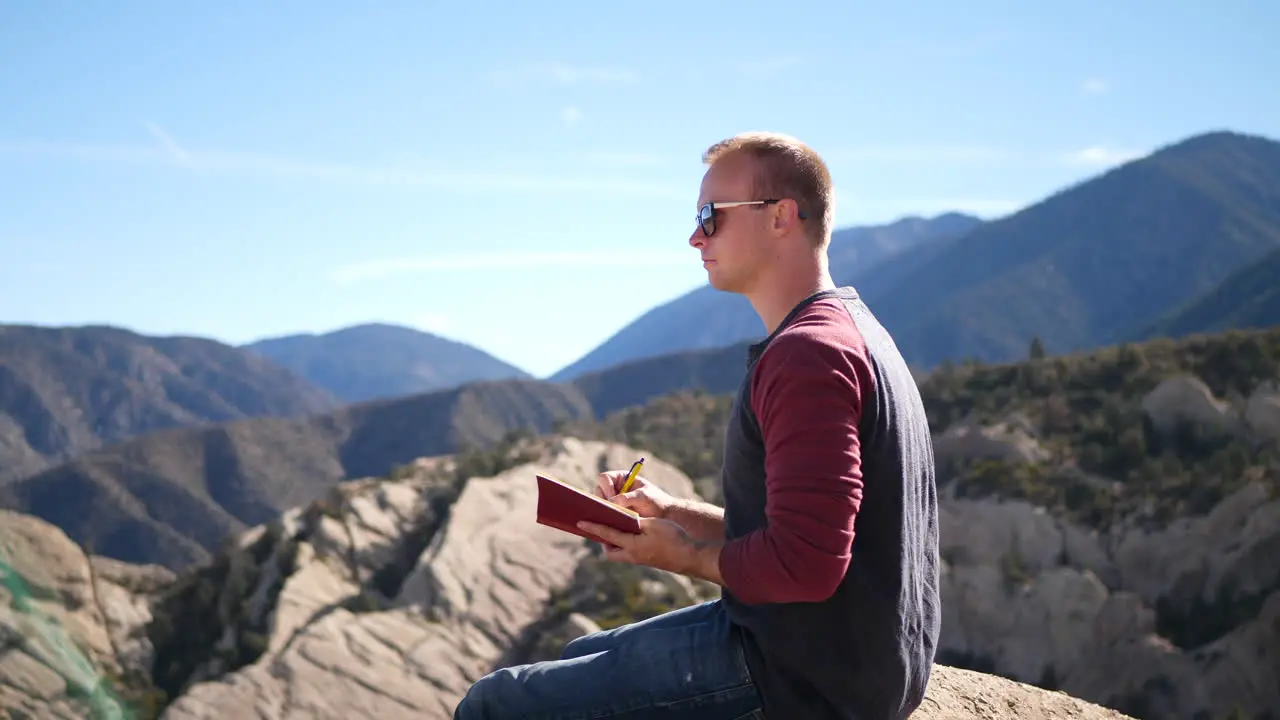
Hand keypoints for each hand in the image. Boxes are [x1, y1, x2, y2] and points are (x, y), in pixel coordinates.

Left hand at [577, 517, 697, 574]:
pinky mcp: (647, 561)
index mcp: (632, 545)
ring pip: (619, 554)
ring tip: (619, 529)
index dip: (593, 527)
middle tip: (605, 526)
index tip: (580, 522)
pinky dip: (626, 545)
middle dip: (604, 541)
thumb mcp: (653, 524)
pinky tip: (633, 535)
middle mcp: (632, 556)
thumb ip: (635, 521)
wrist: (690, 556)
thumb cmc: (673, 537)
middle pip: (610, 552)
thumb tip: (622, 519)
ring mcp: (640, 560)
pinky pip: (630, 554)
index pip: (607, 534)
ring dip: (615, 544)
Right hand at [596, 469, 675, 518]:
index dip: (606, 487)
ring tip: (610, 519)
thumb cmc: (656, 501)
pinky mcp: (614, 514)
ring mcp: (614, 502)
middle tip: (611, 511)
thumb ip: (628, 497)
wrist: (665, 516)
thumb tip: (611, 501)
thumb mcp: (644, 497)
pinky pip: (604, 515)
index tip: (612, 498)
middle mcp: (615, 488)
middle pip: (598, 491)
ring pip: (599, 505)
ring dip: (603, 511)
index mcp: (622, 478)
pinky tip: (609, 525)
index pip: (605, 478)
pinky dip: (605, 519)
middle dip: (602, 501)